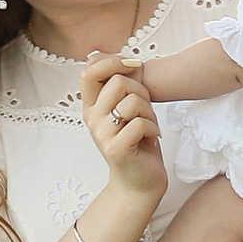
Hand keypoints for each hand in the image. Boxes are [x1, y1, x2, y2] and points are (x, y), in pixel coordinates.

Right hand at [81, 53, 162, 190]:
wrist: (139, 182)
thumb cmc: (137, 142)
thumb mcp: (128, 109)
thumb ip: (125, 87)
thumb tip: (130, 59)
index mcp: (91, 106)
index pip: (90, 70)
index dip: (113, 61)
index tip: (133, 68)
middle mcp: (92, 118)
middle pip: (117, 82)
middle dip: (141, 91)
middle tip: (146, 109)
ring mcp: (102, 134)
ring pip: (131, 102)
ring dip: (149, 112)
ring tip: (148, 125)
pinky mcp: (115, 149)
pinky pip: (140, 123)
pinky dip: (153, 128)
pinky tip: (150, 138)